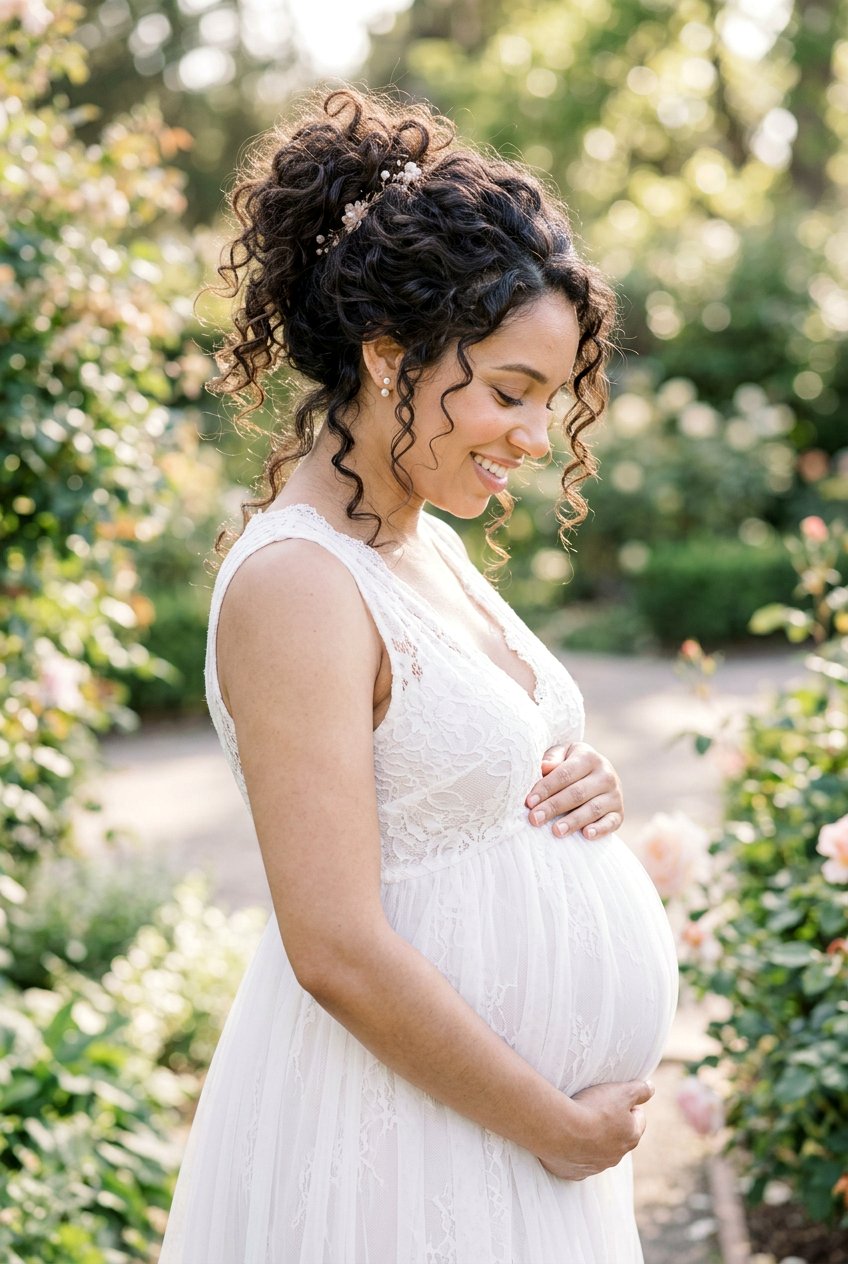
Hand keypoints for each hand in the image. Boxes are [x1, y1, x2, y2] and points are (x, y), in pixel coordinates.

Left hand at [524, 741, 623, 839]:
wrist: (598, 774)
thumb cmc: (570, 765)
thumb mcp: (562, 756)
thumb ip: (552, 759)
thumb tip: (544, 766)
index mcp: (589, 757)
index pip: (565, 774)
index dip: (546, 788)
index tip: (529, 802)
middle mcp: (605, 775)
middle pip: (577, 793)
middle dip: (553, 807)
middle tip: (535, 819)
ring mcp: (615, 795)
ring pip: (593, 809)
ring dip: (574, 821)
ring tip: (556, 831)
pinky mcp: (619, 813)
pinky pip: (611, 822)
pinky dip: (600, 829)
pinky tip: (586, 834)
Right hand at [537, 1078, 654, 1180]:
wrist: (560, 1130)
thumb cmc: (594, 1109)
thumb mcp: (622, 1092)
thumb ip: (640, 1090)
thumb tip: (651, 1088)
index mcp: (631, 1137)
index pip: (639, 1119)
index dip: (630, 1105)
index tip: (616, 1097)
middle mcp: (616, 1156)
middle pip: (619, 1137)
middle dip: (612, 1124)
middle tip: (596, 1108)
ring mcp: (595, 1167)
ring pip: (599, 1151)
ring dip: (594, 1139)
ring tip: (579, 1121)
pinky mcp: (575, 1173)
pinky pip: (579, 1162)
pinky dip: (575, 1152)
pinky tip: (567, 1138)